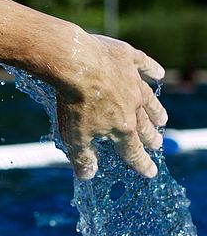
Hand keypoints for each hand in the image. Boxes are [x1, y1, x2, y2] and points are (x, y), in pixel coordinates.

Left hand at [54, 33, 167, 179]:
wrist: (76, 64)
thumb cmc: (74, 104)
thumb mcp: (74, 137)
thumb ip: (82, 157)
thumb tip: (87, 176)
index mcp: (121, 127)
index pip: (133, 152)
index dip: (141, 164)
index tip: (150, 173)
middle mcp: (133, 106)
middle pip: (144, 126)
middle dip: (150, 138)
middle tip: (157, 144)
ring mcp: (132, 82)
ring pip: (149, 99)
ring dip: (156, 110)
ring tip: (162, 119)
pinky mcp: (127, 59)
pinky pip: (144, 65)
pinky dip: (152, 70)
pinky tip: (158, 73)